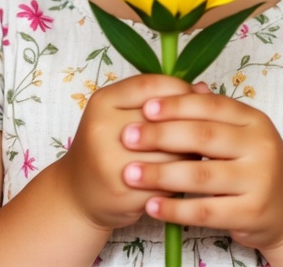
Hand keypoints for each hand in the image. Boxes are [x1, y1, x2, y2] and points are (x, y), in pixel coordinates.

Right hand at [53, 73, 194, 231]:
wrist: (78, 196)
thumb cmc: (107, 147)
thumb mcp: (122, 112)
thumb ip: (158, 98)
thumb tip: (205, 89)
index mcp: (102, 101)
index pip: (149, 86)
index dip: (180, 88)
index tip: (197, 96)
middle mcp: (101, 129)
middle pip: (163, 119)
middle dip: (191, 123)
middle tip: (203, 127)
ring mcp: (111, 163)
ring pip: (171, 152)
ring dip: (192, 153)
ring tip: (197, 151)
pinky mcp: (125, 193)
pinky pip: (168, 180)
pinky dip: (182, 177)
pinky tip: (184, 174)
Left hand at [119, 90, 282, 250]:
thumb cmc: (254, 165)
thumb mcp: (241, 134)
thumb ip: (213, 114)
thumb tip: (182, 88)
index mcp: (253, 120)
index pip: (211, 106)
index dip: (177, 105)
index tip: (144, 107)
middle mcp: (260, 146)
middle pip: (204, 136)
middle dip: (161, 135)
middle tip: (128, 137)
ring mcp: (258, 180)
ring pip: (201, 174)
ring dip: (161, 174)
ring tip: (130, 173)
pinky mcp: (251, 213)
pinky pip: (206, 211)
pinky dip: (175, 209)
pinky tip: (150, 206)